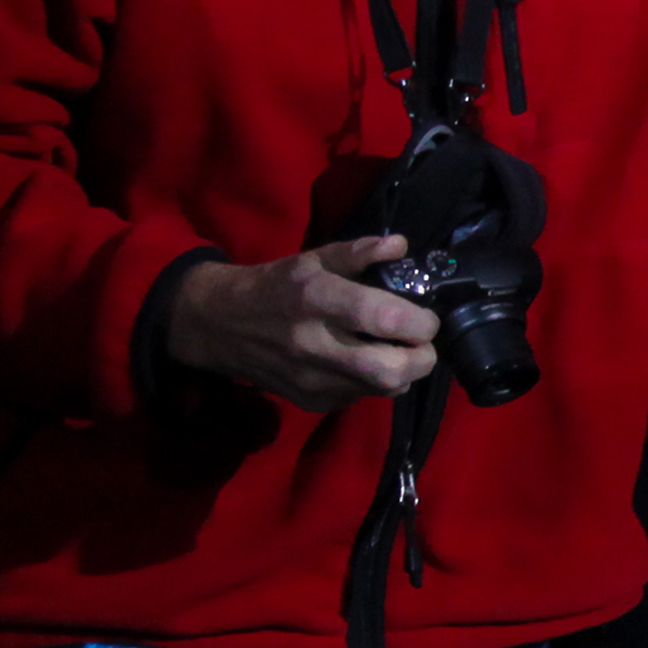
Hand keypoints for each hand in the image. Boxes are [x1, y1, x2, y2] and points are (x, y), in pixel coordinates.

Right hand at [162, 236, 441, 411]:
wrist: (220, 325)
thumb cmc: (276, 286)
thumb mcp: (313, 259)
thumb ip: (359, 253)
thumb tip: (400, 246)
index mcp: (316, 299)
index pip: (384, 318)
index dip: (420, 322)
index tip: (427, 318)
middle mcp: (314, 343)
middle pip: (390, 370)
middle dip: (422, 358)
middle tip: (423, 342)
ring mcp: (311, 379)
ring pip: (383, 388)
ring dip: (403, 371)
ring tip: (397, 349)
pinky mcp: (311, 402)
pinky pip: (362, 397)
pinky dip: (375, 382)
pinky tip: (365, 362)